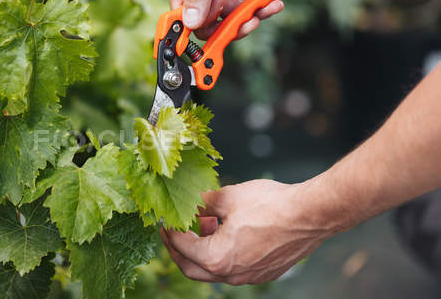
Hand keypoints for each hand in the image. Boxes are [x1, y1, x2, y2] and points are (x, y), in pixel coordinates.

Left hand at [160, 179, 334, 284]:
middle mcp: (231, 275)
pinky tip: (225, 233)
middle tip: (172, 231)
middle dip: (177, 249)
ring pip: (213, 271)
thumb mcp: (227, 197)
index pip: (181, 247)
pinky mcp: (263, 273)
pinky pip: (233, 269)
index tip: (165, 218)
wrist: (311, 215)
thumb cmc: (271, 205)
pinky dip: (221, 254)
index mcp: (217, 258)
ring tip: (201, 226)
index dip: (169, 230)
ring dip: (201, 251)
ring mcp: (249, 278)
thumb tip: (189, 202)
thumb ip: (202, 202)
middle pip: (191, 268)